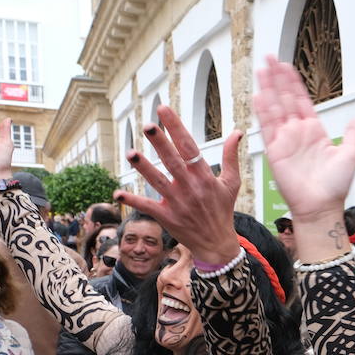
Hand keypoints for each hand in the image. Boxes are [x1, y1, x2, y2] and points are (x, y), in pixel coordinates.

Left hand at [114, 106, 241, 267]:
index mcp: (205, 177)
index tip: (164, 110)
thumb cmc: (223, 210)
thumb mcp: (231, 183)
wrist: (217, 244)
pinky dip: (133, 200)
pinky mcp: (167, 217)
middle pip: (173, 161)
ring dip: (144, 168)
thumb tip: (237, 132)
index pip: (189, 147)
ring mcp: (177, 203)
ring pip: (157, 182)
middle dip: (160, 142)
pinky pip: (147, 207)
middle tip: (147, 125)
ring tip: (131, 153)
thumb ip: (231, 156)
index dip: (176, 128)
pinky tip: (117, 192)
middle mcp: (190, 188)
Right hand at [253, 56, 354, 259]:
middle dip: (277, 77)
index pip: (301, 100)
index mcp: (314, 131)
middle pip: (285, 98)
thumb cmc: (335, 186)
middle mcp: (297, 132)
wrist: (321, 207)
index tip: (286, 66)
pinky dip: (263, 110)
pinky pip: (268, 127)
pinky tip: (259, 94)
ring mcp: (285, 140)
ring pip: (274, 107)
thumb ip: (352, 133)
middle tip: (269, 57)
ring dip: (268, 88)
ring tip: (262, 68)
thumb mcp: (350, 155)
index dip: (293, 82)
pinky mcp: (275, 151)